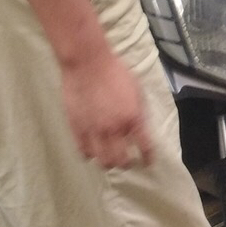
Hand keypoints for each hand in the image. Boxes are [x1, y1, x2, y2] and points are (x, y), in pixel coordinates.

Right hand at [60, 47, 156, 169]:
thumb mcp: (137, 89)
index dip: (148, 158)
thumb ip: (140, 111)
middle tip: (126, 160)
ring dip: (108, 162)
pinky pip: (84, 151)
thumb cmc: (115, 71)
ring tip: (108, 157)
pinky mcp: (77, 128)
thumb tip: (141, 127)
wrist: (87, 62)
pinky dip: (89, 154)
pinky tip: (92, 150)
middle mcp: (115, 129)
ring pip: (102, 161)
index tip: (148, 162)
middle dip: (126, 163)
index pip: (145, 147)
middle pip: (121, 161)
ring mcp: (94, 131)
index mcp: (133, 118)